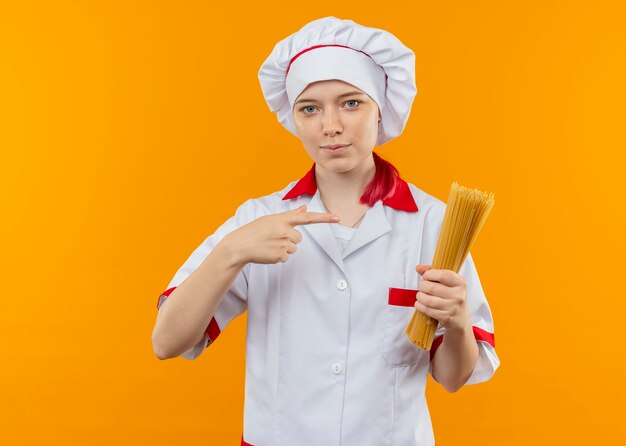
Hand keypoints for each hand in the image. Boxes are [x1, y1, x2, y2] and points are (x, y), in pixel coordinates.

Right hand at [221, 205, 338, 265]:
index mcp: (282, 219)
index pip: (307, 217)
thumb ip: (290, 215)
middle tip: (273, 239)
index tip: (337, 218)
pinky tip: (267, 252)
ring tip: (268, 245)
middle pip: (299, 238)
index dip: (324, 218)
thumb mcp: (271, 219)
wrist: (239, 246)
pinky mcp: (280, 256)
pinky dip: (278, 257)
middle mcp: (284, 230)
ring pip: (293, 248)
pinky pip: (286, 257)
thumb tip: (305, 208)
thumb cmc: (254, 231)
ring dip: (283, 248)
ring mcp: (282, 243)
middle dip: (289, 239)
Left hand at [414, 265, 470, 330]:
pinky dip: (419, 305)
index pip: (443, 275)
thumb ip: (433, 272)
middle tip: (422, 286)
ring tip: (420, 295)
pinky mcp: (446, 317)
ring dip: (420, 296)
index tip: (426, 276)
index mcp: (460, 283)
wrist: (460, 318)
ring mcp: (452, 307)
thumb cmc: (451, 295)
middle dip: (422, 285)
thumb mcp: (448, 282)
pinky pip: (427, 310)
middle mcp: (458, 295)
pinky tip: (420, 303)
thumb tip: (418, 267)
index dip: (429, 274)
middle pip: (432, 288)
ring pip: (428, 300)